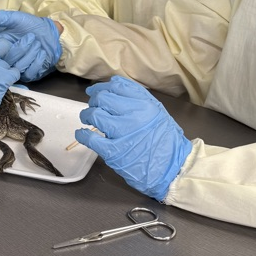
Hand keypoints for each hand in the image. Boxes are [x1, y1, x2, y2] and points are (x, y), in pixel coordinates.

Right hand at [0, 10, 61, 80]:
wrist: (50, 33)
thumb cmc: (30, 25)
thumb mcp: (15, 18)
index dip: (1, 47)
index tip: (10, 38)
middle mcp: (6, 59)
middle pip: (7, 61)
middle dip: (22, 48)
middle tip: (31, 37)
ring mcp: (17, 68)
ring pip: (18, 68)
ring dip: (31, 54)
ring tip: (37, 43)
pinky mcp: (29, 74)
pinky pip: (30, 74)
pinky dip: (37, 62)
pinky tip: (41, 52)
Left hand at [75, 76, 191, 200]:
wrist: (173, 168)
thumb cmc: (166, 141)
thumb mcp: (158, 112)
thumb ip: (138, 99)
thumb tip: (113, 87)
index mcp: (145, 104)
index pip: (116, 86)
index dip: (102, 87)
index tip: (96, 91)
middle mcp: (133, 116)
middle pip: (103, 98)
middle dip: (94, 101)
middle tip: (93, 107)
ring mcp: (122, 134)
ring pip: (94, 115)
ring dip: (87, 116)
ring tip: (87, 119)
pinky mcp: (114, 152)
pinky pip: (91, 139)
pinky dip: (83, 135)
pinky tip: (82, 134)